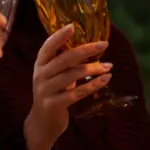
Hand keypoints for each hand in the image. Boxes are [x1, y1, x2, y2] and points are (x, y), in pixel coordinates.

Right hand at [24, 24, 111, 144]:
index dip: (59, 36)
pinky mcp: (53, 104)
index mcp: (40, 64)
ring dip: (93, 69)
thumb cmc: (53, 93)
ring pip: (72, 75)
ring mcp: (45, 90)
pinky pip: (76, 93)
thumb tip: (91, 46)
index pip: (48, 46)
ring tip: (109, 66)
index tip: (73, 26)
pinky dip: (93, 85)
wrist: (42, 123)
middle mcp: (40, 75)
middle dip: (86, 50)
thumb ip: (66, 62)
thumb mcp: (55, 75)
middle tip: (103, 44)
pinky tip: (105, 80)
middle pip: (64, 59)